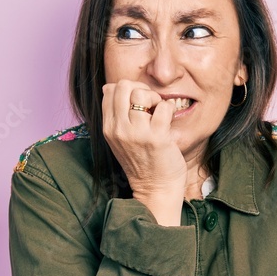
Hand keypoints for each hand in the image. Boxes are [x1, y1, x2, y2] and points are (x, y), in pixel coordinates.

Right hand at [101, 80, 185, 224]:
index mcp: (108, 128)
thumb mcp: (119, 139)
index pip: (110, 90)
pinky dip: (168, 108)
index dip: (127, 89)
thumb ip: (115, 115)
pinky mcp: (156, 137)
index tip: (139, 102)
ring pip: (141, 93)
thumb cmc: (142, 162)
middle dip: (141, 89)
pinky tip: (168, 120)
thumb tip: (109, 86)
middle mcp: (118, 129)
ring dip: (155, 99)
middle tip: (150, 104)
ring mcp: (136, 133)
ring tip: (159, 113)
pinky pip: (163, 106)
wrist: (155, 189)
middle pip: (124, 86)